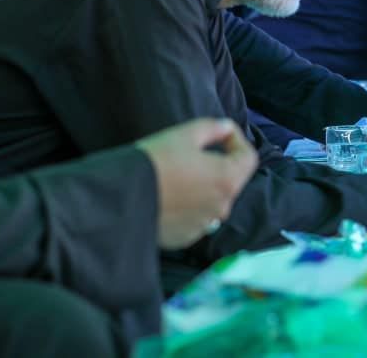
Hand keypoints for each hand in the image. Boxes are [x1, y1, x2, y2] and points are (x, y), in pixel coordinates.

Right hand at [136, 118, 257, 249]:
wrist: (118, 198)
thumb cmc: (154, 162)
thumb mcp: (185, 134)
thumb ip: (213, 128)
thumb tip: (226, 128)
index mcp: (228, 180)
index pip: (249, 158)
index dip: (237, 141)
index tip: (220, 134)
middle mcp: (222, 206)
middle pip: (231, 180)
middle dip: (219, 164)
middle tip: (193, 153)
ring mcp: (204, 225)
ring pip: (213, 201)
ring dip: (203, 187)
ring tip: (178, 176)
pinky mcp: (184, 238)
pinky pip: (195, 218)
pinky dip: (189, 207)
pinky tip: (168, 197)